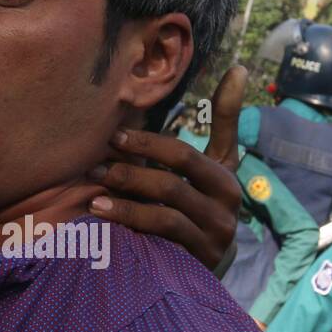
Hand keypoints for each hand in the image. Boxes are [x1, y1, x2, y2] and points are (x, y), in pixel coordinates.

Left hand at [88, 66, 244, 270]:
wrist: (214, 262)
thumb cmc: (206, 201)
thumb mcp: (217, 163)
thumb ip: (224, 120)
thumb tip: (238, 68)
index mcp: (225, 180)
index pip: (185, 156)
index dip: (149, 145)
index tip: (115, 136)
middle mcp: (224, 209)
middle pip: (172, 184)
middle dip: (131, 172)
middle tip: (96, 165)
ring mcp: (212, 239)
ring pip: (165, 214)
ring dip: (125, 202)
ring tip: (93, 194)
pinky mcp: (196, 263)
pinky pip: (160, 241)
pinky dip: (132, 227)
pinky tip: (106, 219)